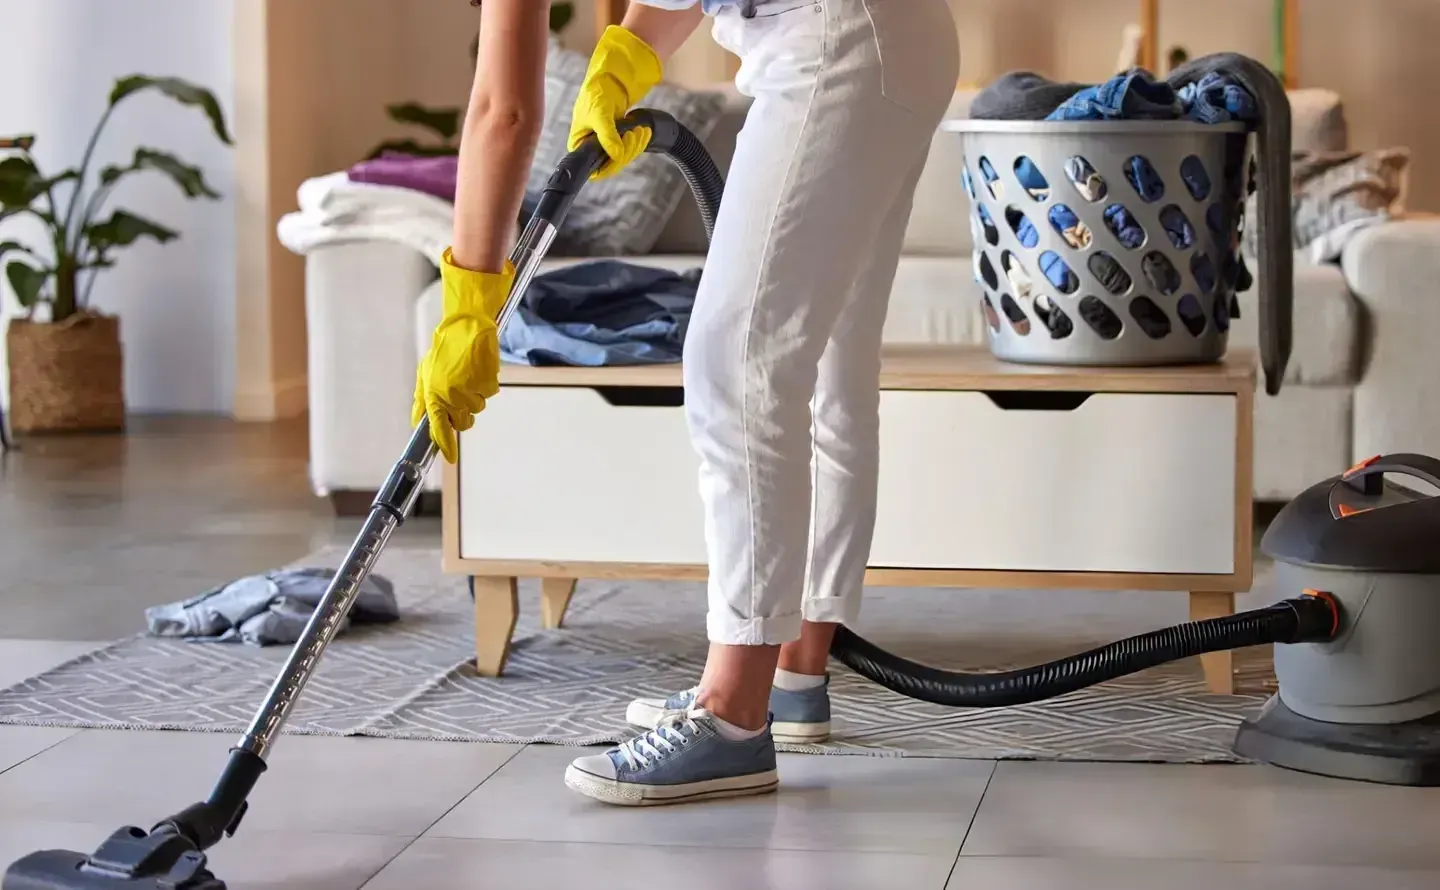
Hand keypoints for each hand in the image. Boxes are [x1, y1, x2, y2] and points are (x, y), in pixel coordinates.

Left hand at [412, 250, 512, 462]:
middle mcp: (451, 394)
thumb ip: (422, 401)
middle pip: (463, 422)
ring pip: (477, 408)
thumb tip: (418, 423)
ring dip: (474, 397)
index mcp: (433, 393)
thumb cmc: (445, 350)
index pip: (438, 427)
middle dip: (462, 414)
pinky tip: (478, 370)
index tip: (449, 457)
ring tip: (468, 375)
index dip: (445, 444)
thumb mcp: (425, 374)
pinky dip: (485, 385)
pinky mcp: (487, 383)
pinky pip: (488, 394)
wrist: (467, 327)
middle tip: (460, 394)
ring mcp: (470, 389)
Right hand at [568, 25, 662, 179]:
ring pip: (623, 157)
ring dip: (635, 145)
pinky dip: (639, 142)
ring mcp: (604, 146)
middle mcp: (590, 150)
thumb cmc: (596, 94)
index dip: (612, 164)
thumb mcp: (599, 114)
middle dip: (628, 150)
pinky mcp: (616, 141)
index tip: (624, 146)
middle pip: (613, 165)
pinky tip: (644, 131)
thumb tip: (618, 156)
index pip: (596, 169)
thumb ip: (607, 136)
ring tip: (641, 130)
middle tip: (635, 132)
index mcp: (579, 146)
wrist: (609, 80)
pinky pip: (629, 149)